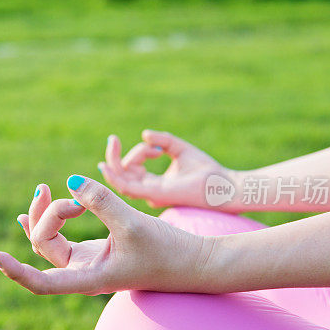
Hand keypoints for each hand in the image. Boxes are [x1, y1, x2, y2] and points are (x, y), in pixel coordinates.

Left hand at [0, 175, 214, 294]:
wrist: (196, 263)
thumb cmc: (169, 250)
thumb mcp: (133, 223)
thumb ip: (101, 201)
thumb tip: (69, 182)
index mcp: (90, 277)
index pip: (41, 283)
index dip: (16, 271)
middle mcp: (83, 273)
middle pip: (42, 246)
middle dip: (42, 216)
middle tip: (54, 189)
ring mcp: (87, 262)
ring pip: (49, 241)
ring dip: (43, 214)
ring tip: (43, 189)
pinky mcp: (96, 251)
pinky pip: (60, 239)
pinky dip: (47, 221)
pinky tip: (31, 211)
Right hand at [99, 130, 232, 208]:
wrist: (223, 186)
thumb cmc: (206, 171)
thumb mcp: (180, 149)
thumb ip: (163, 141)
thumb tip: (145, 135)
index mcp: (154, 184)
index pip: (133, 169)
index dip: (139, 152)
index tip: (157, 147)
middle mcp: (149, 191)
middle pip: (122, 174)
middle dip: (114, 156)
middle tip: (113, 139)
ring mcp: (150, 194)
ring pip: (120, 178)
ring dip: (113, 160)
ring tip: (114, 142)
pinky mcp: (153, 194)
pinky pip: (126, 187)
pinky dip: (113, 176)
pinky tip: (106, 165)